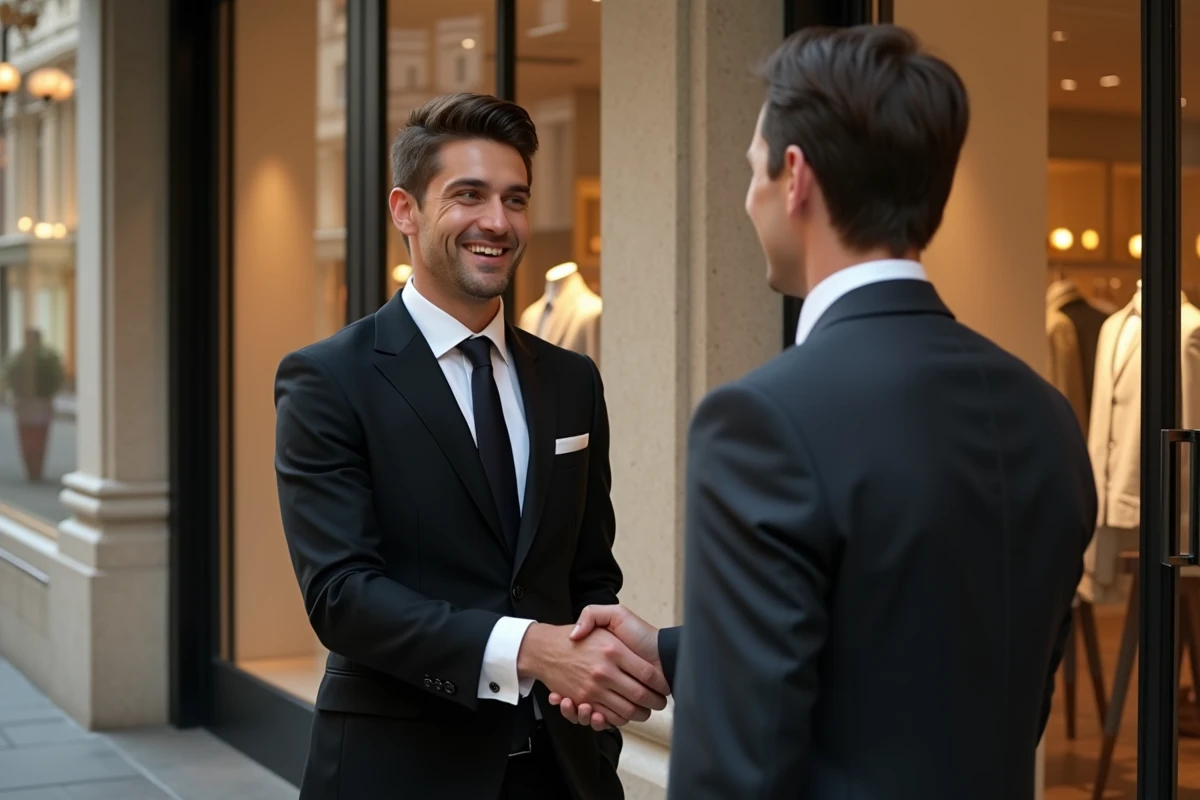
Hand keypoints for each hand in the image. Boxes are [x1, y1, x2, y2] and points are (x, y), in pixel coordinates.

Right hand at [516, 621, 667, 727]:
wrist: (546, 648)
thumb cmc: (582, 634)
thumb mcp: (601, 613)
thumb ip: (601, 614)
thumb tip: (608, 634)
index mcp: (614, 650)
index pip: (647, 674)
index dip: (660, 684)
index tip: (666, 686)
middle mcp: (604, 671)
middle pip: (640, 697)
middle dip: (654, 703)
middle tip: (659, 703)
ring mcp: (593, 688)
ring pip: (625, 711)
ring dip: (638, 714)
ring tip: (643, 710)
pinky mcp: (583, 700)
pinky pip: (604, 718)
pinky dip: (614, 720)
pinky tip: (620, 713)